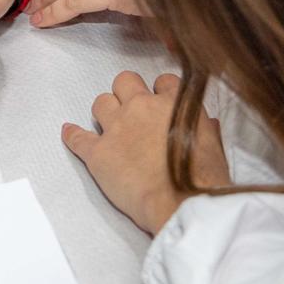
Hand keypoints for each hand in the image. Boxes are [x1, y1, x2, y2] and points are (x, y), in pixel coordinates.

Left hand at [61, 72, 227, 233]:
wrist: (181, 202)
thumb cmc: (204, 178)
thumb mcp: (214, 145)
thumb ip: (204, 126)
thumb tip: (204, 121)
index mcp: (174, 102)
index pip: (163, 81)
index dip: (160, 92)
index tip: (159, 103)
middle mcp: (141, 107)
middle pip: (124, 81)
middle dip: (127, 93)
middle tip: (132, 110)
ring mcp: (116, 128)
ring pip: (101, 102)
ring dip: (105, 111)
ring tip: (110, 125)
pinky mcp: (98, 153)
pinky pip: (78, 137)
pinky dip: (73, 135)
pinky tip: (69, 132)